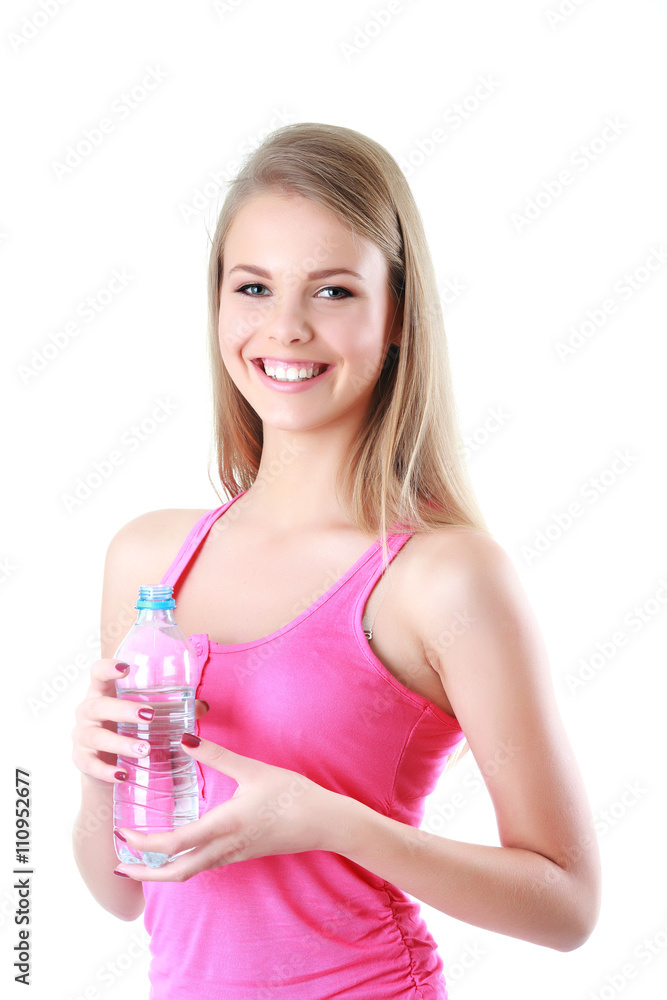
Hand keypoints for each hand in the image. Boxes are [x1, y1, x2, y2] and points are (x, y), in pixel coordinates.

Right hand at [71, 659, 209, 786]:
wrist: (106, 763)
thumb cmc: (127, 728)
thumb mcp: (143, 715)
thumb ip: (172, 708)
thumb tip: (201, 707)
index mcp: (102, 692)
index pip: (97, 673)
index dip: (108, 668)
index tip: (126, 668)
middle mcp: (88, 711)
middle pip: (98, 705)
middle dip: (124, 710)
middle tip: (149, 715)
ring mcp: (81, 735)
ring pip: (95, 737)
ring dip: (121, 743)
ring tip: (146, 750)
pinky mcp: (81, 759)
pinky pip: (90, 765)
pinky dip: (106, 771)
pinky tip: (123, 774)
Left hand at [112, 736, 342, 881]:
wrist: (325, 822)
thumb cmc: (292, 794)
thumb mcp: (253, 769)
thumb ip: (217, 755)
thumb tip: (184, 737)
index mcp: (224, 826)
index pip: (173, 844)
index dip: (144, 843)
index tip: (123, 833)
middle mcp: (225, 847)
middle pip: (176, 872)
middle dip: (144, 872)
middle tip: (119, 865)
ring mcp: (234, 855)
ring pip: (189, 872)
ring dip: (161, 871)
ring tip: (140, 859)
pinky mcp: (242, 854)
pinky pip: (204, 866)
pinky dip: (181, 864)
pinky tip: (177, 849)